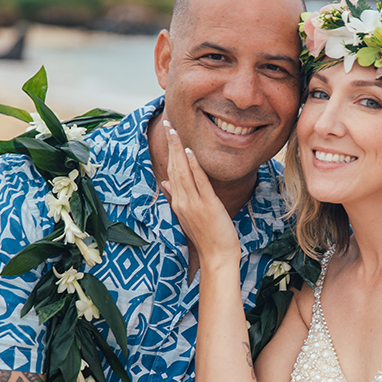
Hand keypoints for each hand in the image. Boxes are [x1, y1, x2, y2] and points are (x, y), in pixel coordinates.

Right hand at [162, 120, 240, 266]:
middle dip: (171, 145)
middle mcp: (182, 201)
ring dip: (178, 150)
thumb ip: (177, 197)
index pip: (171, 171)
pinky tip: (190, 152)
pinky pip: (199, 182)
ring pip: (183, 172)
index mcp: (177, 202)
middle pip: (174, 167)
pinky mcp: (207, 206)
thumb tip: (165, 182)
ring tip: (175, 131)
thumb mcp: (188, 215)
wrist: (216, 256)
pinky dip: (194, 166)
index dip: (169, 152)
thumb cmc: (206, 236)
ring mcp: (193, 203)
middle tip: (168, 124)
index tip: (168, 134)